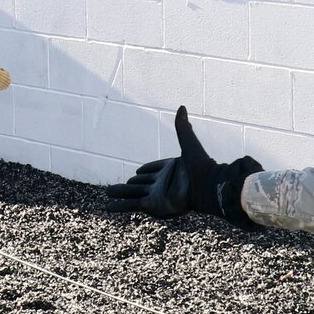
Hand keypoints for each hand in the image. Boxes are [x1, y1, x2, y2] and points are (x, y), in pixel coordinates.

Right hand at [106, 106, 261, 225]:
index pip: (155, 169)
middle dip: (130, 185)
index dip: (147, 170)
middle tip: (117, 186)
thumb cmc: (200, 166)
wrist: (206, 187)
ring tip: (107, 193)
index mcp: (172, 170)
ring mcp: (157, 196)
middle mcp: (163, 184)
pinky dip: (119, 206)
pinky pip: (131, 205)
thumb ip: (182, 127)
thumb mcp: (189, 142)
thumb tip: (182, 106)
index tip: (138, 171)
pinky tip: (107, 207)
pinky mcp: (151, 205)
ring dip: (120, 194)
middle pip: (142, 183)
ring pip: (132, 194)